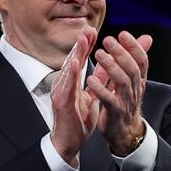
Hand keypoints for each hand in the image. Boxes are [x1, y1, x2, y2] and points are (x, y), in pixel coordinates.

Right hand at [50, 26, 99, 167]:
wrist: (69, 142)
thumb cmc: (78, 119)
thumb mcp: (92, 95)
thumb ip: (100, 79)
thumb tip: (109, 63)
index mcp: (73, 82)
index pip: (80, 59)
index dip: (86, 45)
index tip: (93, 30)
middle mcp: (65, 84)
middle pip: (73, 60)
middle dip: (81, 44)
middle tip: (88, 28)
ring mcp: (61, 92)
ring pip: (68, 70)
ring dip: (75, 53)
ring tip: (82, 39)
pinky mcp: (61, 103)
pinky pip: (66, 87)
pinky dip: (70, 74)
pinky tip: (75, 63)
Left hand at [86, 31, 152, 154]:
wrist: (124, 130)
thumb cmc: (125, 100)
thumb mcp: (132, 78)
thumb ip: (136, 58)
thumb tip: (147, 37)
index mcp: (139, 80)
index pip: (142, 60)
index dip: (134, 47)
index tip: (123, 34)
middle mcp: (135, 89)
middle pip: (132, 69)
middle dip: (121, 53)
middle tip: (108, 40)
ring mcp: (126, 101)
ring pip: (122, 82)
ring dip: (111, 67)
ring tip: (98, 54)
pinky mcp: (115, 112)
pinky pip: (109, 100)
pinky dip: (100, 88)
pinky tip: (90, 78)